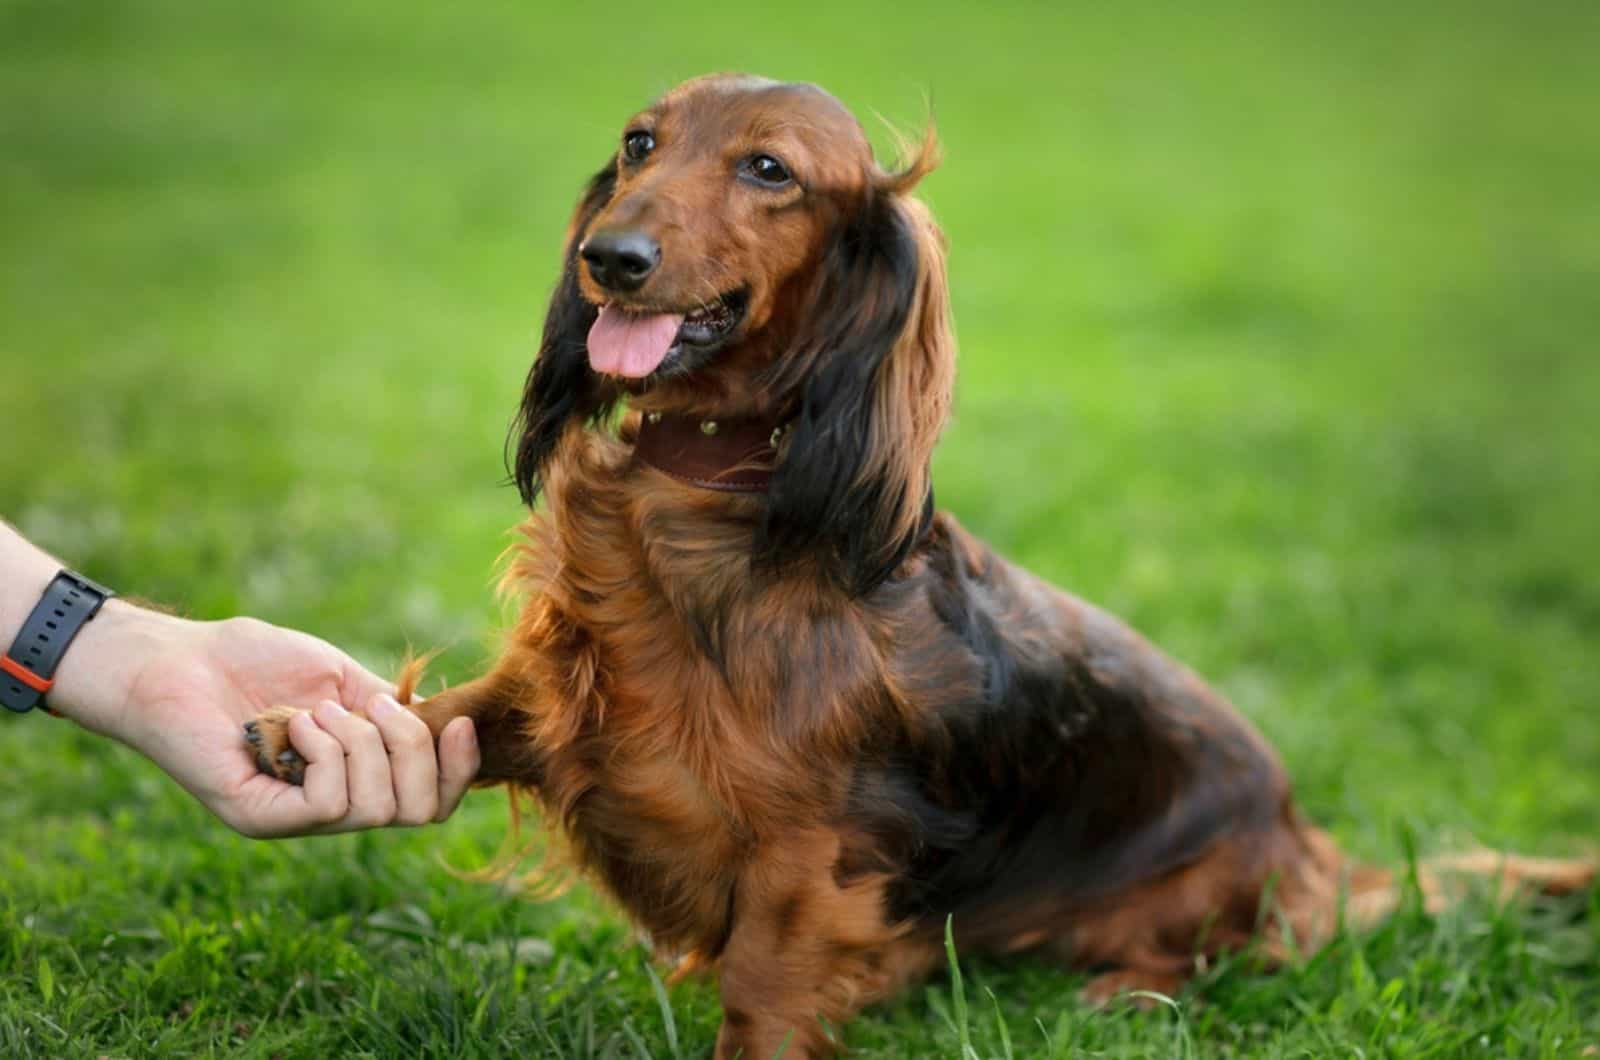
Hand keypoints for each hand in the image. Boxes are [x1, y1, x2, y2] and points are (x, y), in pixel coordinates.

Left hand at [51, 602, 479, 837]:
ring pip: (377, 809)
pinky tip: (297, 724)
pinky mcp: (259, 818)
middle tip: (372, 707)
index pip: (431, 803)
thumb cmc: (254, 662)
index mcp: (359, 776)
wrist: (177, 660)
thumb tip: (447, 724)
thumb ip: (391, 710)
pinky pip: (328, 806)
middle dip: (414, 750)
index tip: (460, 722)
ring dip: (362, 746)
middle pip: (418, 811)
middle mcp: (332, 806)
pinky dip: (327, 755)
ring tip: (319, 710)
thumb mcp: (343, 681)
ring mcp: (295, 818)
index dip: (458, 770)